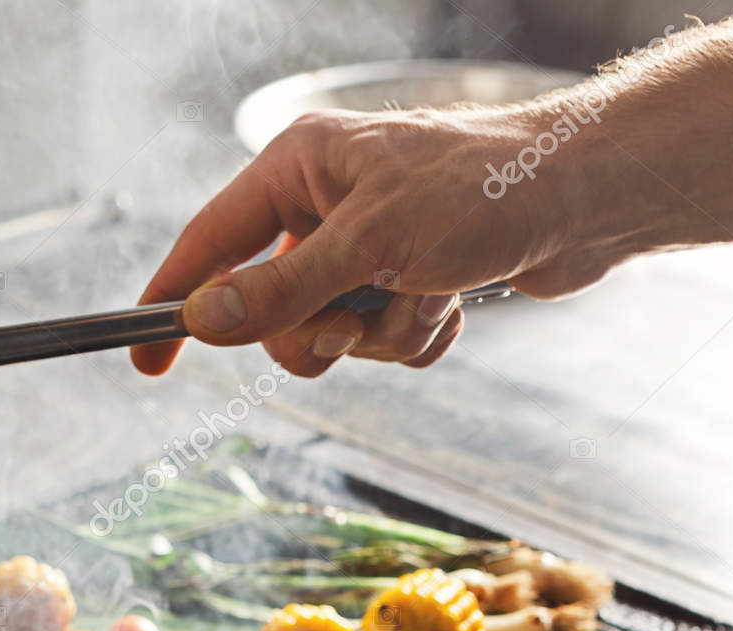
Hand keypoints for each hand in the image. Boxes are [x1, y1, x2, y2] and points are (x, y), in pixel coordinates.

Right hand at [131, 106, 612, 377]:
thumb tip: (200, 322)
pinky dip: (414, 337)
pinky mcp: (407, 281)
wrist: (587, 199)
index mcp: (296, 170)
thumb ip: (279, 291)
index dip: (172, 303)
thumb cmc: (482, 192)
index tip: (145, 360)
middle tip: (353, 324)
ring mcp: (366, 248)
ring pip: (331, 335)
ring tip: (427, 295)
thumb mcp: (368, 246)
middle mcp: (323, 206)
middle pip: (268, 310)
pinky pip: (381, 343)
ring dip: (380, 334)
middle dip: (318, 332)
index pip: (207, 244)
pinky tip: (452, 302)